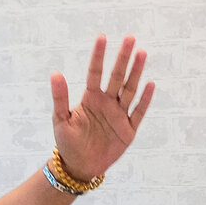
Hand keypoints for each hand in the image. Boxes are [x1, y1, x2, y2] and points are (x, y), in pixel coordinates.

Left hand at [50, 34, 154, 181]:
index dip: (99, 56)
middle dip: (123, 58)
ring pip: (129, 90)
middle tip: (130, 39)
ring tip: (142, 54)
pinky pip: (138, 113)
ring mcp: (118, 115)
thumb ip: (60, 97)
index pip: (95, 73)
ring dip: (136, 73)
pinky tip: (149, 84)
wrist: (80, 166)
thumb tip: (55, 73)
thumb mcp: (61, 120)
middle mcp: (106, 103)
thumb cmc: (67, 143)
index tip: (103, 38)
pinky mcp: (127, 131)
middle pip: (117, 77)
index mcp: (90, 98)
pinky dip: (144, 100)